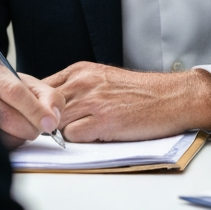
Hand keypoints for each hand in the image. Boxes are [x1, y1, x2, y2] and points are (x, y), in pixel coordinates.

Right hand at [0, 61, 65, 149]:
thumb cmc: (15, 91)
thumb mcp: (35, 86)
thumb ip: (50, 98)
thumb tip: (51, 120)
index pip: (14, 92)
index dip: (35, 110)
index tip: (50, 123)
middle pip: (6, 116)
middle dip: (30, 126)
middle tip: (40, 126)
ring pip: (2, 135)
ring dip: (22, 136)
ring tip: (25, 124)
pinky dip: (14, 142)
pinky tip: (14, 132)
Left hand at [44, 62, 210, 141]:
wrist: (171, 97)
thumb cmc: (140, 92)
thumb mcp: (103, 78)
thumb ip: (77, 87)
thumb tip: (51, 104)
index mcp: (81, 70)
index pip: (40, 86)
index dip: (38, 104)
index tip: (42, 115)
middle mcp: (83, 82)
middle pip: (44, 106)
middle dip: (47, 120)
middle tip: (58, 129)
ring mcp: (92, 101)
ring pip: (55, 122)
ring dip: (64, 131)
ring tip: (82, 131)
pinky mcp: (102, 121)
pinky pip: (72, 136)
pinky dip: (79, 140)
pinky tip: (95, 136)